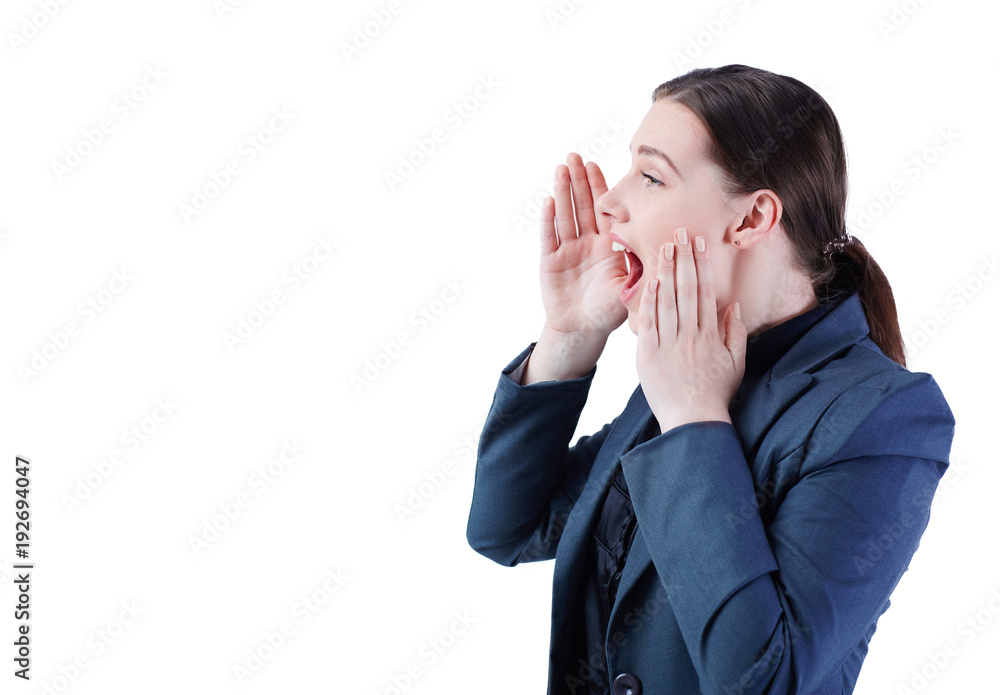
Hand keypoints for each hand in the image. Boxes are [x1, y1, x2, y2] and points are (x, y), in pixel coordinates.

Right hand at [538, 153, 627, 339]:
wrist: (581, 329)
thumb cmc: (608, 312)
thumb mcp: (630, 290)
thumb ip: (642, 271)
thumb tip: (664, 252)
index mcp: (608, 245)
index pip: (603, 211)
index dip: (599, 188)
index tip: (595, 165)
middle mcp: (587, 243)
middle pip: (581, 205)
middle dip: (578, 180)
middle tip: (574, 155)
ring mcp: (567, 250)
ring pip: (565, 215)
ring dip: (562, 191)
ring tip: (560, 168)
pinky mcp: (550, 261)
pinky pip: (549, 236)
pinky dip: (548, 219)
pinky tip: (548, 201)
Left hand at [636, 227, 746, 431]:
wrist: (692, 420)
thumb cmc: (716, 393)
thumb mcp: (736, 363)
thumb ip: (735, 333)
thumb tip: (732, 305)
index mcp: (710, 335)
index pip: (704, 291)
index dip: (702, 265)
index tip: (699, 244)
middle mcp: (689, 335)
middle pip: (685, 289)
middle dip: (683, 258)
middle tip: (680, 232)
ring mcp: (668, 344)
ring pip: (666, 300)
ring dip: (665, 271)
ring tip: (665, 247)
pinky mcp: (649, 355)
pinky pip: (648, 322)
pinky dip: (648, 300)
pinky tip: (649, 280)